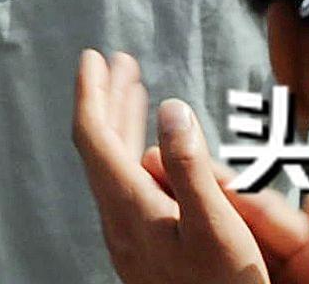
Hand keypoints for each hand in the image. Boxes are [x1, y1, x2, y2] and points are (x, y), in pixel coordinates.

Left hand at [69, 55, 308, 283]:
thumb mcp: (216, 228)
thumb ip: (191, 167)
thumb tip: (172, 109)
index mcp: (129, 207)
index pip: (94, 137)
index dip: (92, 93)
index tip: (93, 58)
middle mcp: (119, 220)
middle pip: (102, 147)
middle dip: (110, 100)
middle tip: (120, 63)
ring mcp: (128, 237)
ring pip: (115, 167)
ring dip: (123, 124)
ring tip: (135, 92)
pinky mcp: (142, 250)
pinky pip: (129, 187)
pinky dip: (136, 155)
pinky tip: (153, 153)